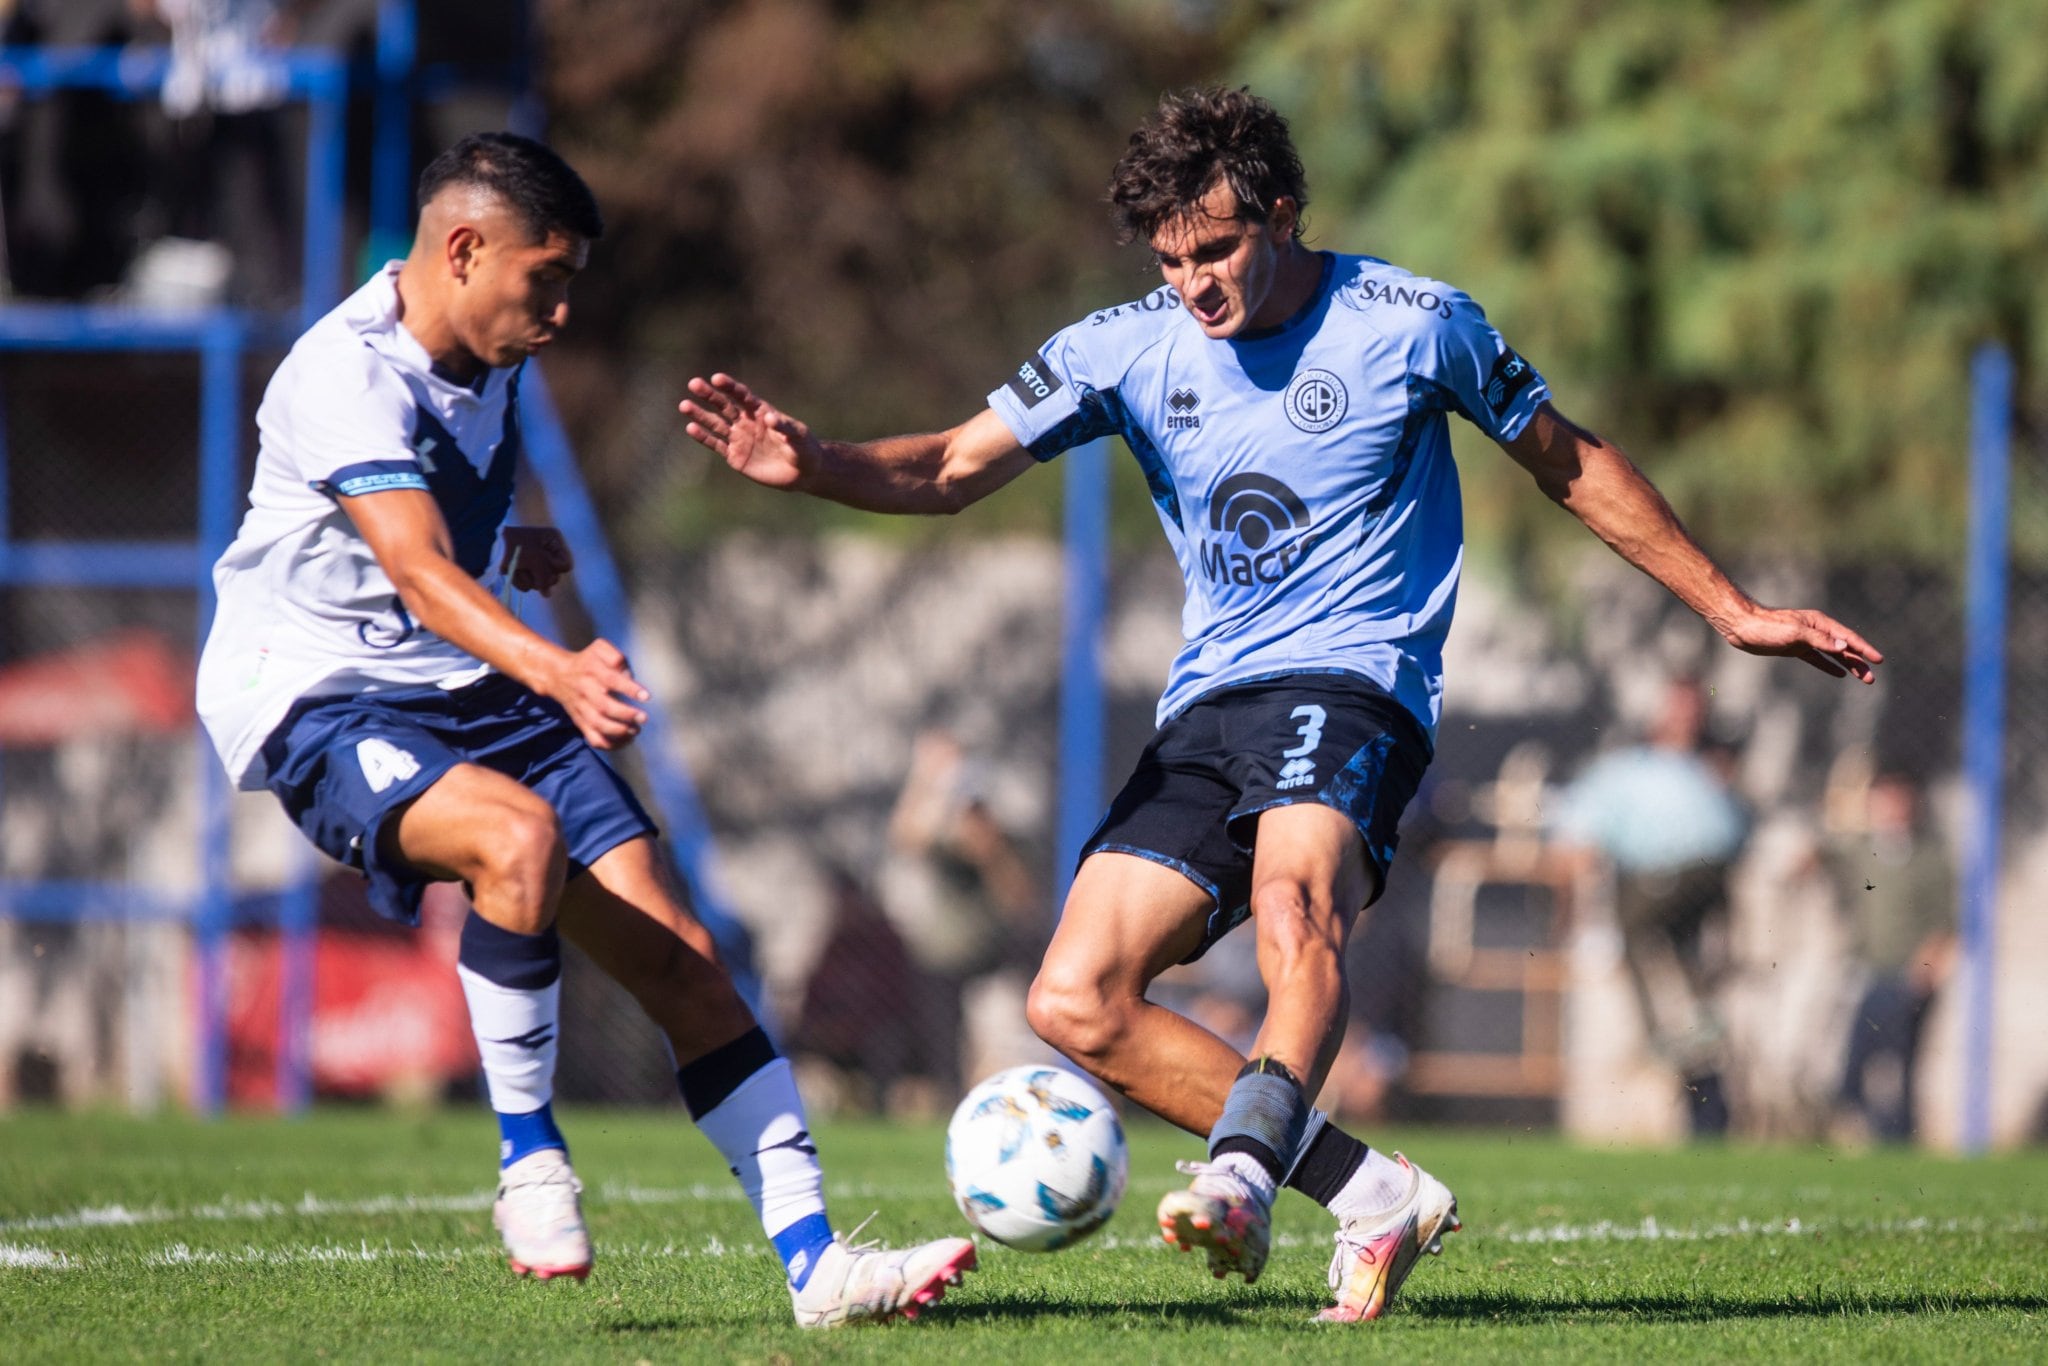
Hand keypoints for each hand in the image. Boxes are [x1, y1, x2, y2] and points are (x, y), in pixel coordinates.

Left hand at [499, 526, 573, 596]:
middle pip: (553, 576)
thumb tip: (548, 595)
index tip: (543, 563)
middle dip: (539, 575)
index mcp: (553, 541)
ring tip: (517, 568)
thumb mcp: (535, 559)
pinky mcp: (523, 569)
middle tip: (528, 567)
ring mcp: (534, 561)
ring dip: (527, 578)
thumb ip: (545, 579)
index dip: (554, 568)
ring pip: (539, 582)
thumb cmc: (515, 545)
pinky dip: (519, 580)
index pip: (565, 566)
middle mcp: (546, 551)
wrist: (490, 542)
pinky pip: (528, 584)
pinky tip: (512, 571)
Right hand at [538, 638, 648, 749]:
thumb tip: (628, 676)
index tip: (646, 696)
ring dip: (618, 731)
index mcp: (592, 670)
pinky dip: (610, 744)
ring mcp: (581, 708)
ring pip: (597, 725)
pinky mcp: (580, 722)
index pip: (611, 680)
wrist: (558, 675)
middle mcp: (585, 690)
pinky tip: (626, 740)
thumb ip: (616, 657)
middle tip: (643, 717)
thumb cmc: (589, 661)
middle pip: (604, 707)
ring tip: (635, 730)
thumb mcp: (600, 648)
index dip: (629, 689)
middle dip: (626, 714)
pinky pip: (593, 738)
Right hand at [679, 374, 822, 489]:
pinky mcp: (735, 456)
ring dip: (700, 414)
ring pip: (716, 423)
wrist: (802, 473)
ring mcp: (739, 438)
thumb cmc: (804, 449)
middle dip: (709, 395)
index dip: (730, 387)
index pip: (742, 396)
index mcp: (761, 412)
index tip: (717, 378)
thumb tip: (771, 418)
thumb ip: (785, 427)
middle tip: (694, 384)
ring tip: (684, 405)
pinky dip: (704, 437)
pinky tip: (690, 428)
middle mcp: (746, 422)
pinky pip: (716, 444)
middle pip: (724, 405)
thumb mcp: (799, 437)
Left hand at [1722, 606, 1881, 681]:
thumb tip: (1844, 646)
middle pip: (1843, 648)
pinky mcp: (1795, 649)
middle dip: (1859, 662)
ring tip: (1863, 678)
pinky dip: (1829, 666)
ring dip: (1848, 666)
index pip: (1847, 637)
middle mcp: (1816, 630)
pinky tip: (1839, 674)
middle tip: (1871, 679)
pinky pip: (1818, 659)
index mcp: (1819, 623)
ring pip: (1833, 655)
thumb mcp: (1795, 633)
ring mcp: (1806, 640)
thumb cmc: (1767, 628)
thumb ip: (1819, 640)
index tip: (1878, 659)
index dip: (1864, 649)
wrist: (1742, 627)